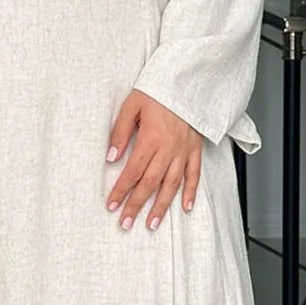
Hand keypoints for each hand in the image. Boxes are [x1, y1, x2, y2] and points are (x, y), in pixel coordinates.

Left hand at [105, 91, 201, 229]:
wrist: (187, 80)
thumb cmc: (158, 91)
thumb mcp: (132, 105)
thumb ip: (120, 132)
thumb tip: (110, 157)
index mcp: (151, 138)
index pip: (132, 171)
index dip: (121, 190)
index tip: (111, 205)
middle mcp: (169, 149)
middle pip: (150, 183)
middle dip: (136, 205)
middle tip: (126, 223)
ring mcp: (184, 151)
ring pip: (172, 185)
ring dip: (161, 207)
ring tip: (152, 224)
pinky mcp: (195, 149)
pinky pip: (195, 175)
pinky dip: (191, 193)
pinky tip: (185, 207)